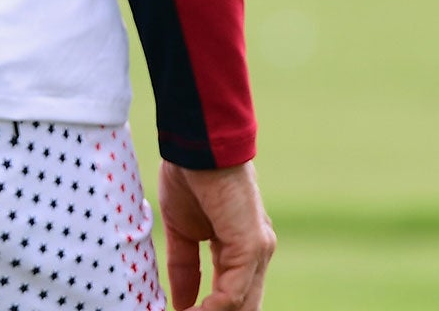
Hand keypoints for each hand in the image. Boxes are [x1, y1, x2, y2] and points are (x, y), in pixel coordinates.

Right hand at [159, 160, 276, 309]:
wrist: (197, 145)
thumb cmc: (189, 176)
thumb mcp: (182, 230)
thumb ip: (184, 266)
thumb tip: (181, 301)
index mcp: (241, 248)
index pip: (233, 295)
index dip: (209, 310)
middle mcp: (257, 253)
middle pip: (244, 306)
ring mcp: (258, 251)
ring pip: (243, 305)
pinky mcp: (251, 247)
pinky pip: (234, 292)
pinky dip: (212, 308)